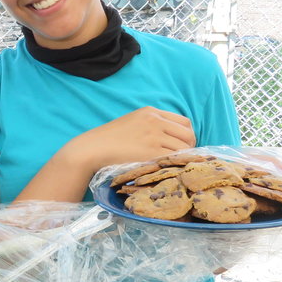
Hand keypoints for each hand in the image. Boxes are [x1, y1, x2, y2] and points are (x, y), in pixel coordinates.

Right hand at [66, 106, 196, 173]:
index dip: (186, 135)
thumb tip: (173, 138)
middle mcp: (155, 121)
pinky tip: (166, 168)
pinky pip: (173, 158)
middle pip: (188, 134)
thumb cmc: (110, 139)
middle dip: (189, 147)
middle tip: (180, 159)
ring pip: (184, 148)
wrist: (92, 148)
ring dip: (181, 158)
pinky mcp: (150, 152)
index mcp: (151, 112)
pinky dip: (173, 164)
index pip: (184, 122)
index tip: (181, 146)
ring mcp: (153, 136)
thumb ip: (152, 125)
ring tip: (172, 165)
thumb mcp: (133, 122)